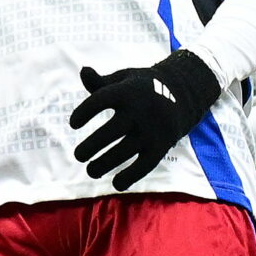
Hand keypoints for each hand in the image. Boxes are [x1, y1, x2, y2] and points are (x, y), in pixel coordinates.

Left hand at [69, 53, 222, 190]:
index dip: (84, 112)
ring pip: (124, 151)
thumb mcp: (123, 79)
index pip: (100, 101)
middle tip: (78, 156)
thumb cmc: (142, 88)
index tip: (73, 124)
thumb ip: (100, 82)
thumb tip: (84, 71)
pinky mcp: (161, 145)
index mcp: (128, 91)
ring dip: (104, 164)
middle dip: (91, 146)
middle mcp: (140, 110)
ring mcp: (152, 129)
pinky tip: (116, 184)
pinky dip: (130, 177)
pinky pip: (145, 165)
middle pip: (110, 131)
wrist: (182, 94)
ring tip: (91, 170)